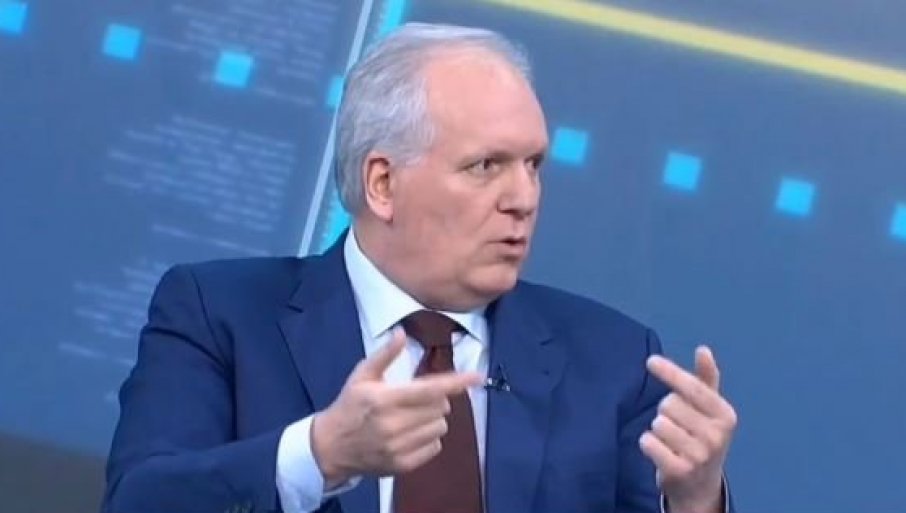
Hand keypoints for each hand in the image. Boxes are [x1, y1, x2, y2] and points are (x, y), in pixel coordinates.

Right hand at [311, 328, 482, 487]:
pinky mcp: (402, 465)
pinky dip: (429, 438)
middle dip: (436, 399)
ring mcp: (398, 447)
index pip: (430, 389)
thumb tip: (402, 333)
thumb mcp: (362, 376)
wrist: (330, 447)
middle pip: (440, 408)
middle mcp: (393, 424)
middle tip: (418, 398)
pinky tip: (411, 433)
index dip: (457, 382)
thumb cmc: (349, 406)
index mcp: (385, 399)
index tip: (477, 376)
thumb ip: (384, 355)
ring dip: (433, 419)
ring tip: (413, 416)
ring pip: (440, 427)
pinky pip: (434, 447)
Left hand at [641, 346, 736, 512]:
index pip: (692, 387)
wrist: (700, 486)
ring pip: (657, 423)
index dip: (670, 372)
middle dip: (666, 411)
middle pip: (668, 404)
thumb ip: (705, 379)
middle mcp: (716, 435)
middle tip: (677, 426)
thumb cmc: (702, 438)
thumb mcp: (709, 409)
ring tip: (670, 441)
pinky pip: (648, 442)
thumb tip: (703, 349)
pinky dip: (648, 444)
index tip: (650, 361)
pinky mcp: (679, 471)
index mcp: (725, 415)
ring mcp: (699, 455)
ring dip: (657, 430)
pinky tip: (661, 452)